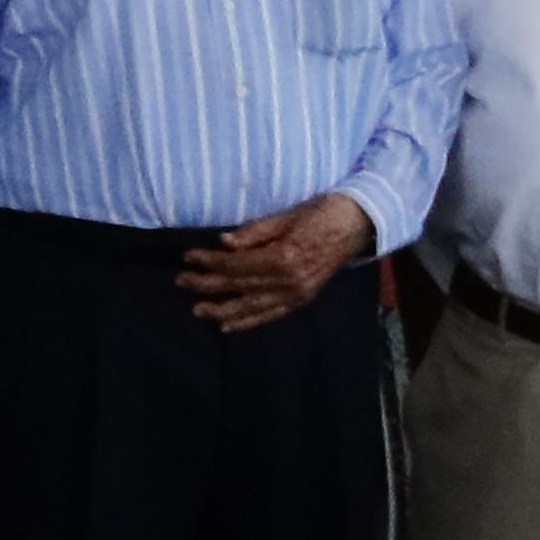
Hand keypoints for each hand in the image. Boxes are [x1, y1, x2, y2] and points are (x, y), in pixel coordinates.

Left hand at [177, 194, 372, 330]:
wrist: (357, 225)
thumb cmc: (321, 213)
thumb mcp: (287, 216)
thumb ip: (255, 232)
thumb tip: (224, 243)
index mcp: (285, 257)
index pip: (237, 264)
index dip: (209, 262)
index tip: (187, 257)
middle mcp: (290, 281)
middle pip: (240, 286)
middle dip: (207, 285)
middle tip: (181, 281)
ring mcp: (297, 294)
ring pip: (252, 306)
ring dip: (222, 309)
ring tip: (198, 311)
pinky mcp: (302, 299)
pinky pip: (271, 314)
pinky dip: (248, 321)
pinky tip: (228, 326)